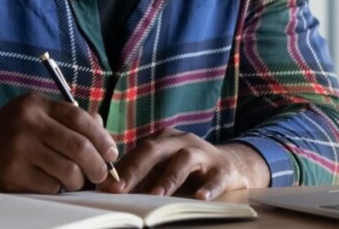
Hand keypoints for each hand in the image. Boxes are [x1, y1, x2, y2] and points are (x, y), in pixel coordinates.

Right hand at [0, 92, 118, 192]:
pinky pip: (50, 186)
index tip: (112, 153)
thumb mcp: (39, 115)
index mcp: (37, 104)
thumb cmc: (16, 132)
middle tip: (101, 175)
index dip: (102, 137)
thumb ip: (71, 120)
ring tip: (74, 180)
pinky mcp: (11, 174)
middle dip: (97, 165)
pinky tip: (51, 182)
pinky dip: (57, 188)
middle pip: (78, 146)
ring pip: (67, 171)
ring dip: (78, 181)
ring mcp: (17, 149)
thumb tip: (106, 138)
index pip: (79, 118)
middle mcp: (27, 123)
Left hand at [97, 127, 269, 199]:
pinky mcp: (224, 169)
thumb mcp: (164, 170)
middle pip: (155, 149)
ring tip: (156, 196)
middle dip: (136, 170)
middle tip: (120, 189)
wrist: (231, 167)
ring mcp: (204, 153)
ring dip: (168, 178)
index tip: (106, 187)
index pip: (138, 151)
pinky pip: (216, 178)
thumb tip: (108, 189)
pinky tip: (200, 198)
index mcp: (164, 140)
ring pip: (184, 160)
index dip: (122, 169)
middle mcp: (182, 141)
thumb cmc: (189, 170)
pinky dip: (209, 187)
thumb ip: (140, 177)